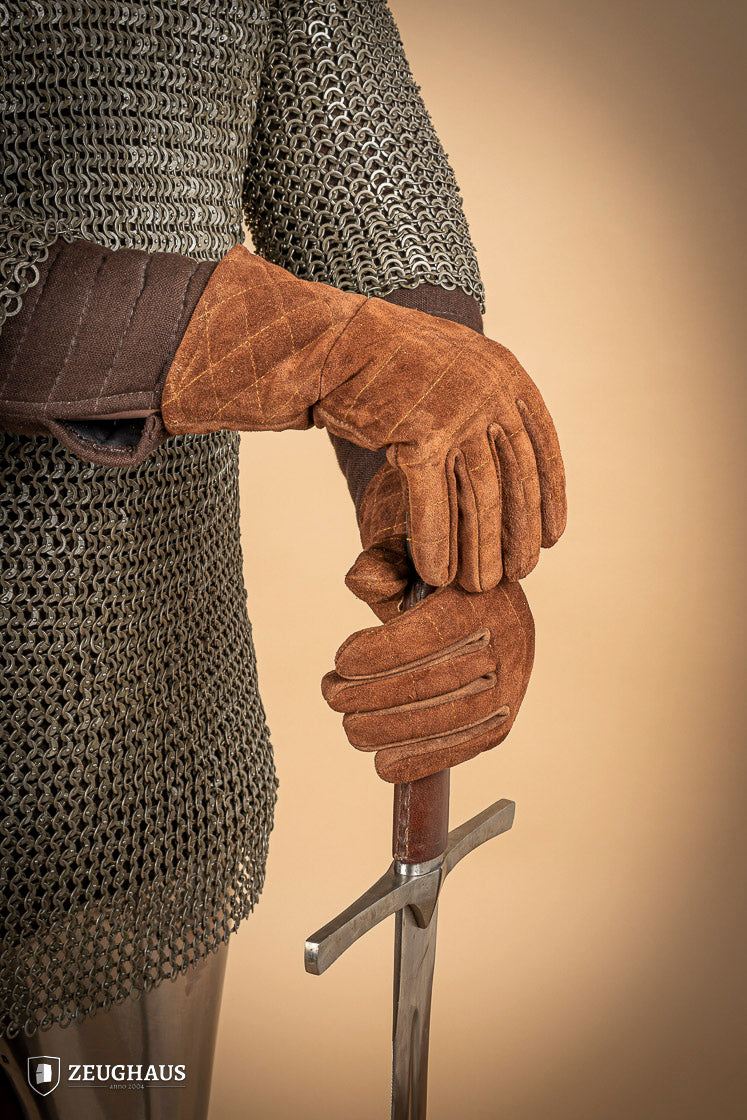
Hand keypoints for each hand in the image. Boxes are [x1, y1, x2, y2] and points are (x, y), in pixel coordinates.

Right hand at [163, 245, 565, 590]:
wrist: (336, 342)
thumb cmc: (390, 361)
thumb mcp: (454, 367)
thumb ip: (484, 401)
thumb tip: (506, 447)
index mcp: (507, 375)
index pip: (543, 449)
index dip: (549, 498)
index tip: (551, 538)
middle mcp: (490, 392)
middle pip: (514, 481)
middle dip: (517, 534)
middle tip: (518, 574)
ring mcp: (457, 413)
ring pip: (478, 499)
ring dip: (480, 551)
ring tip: (479, 586)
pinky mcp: (420, 435)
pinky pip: (434, 504)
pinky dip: (436, 544)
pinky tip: (435, 574)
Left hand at [321, 464, 534, 782]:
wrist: (476, 596)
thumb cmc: (430, 577)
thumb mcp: (407, 555)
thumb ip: (381, 565)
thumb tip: (360, 581)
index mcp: (485, 595)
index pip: (431, 633)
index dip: (381, 653)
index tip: (340, 662)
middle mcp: (509, 641)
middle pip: (435, 682)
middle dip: (372, 695)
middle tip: (331, 694)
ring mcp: (511, 685)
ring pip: (447, 720)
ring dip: (389, 730)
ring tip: (349, 726)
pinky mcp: (502, 720)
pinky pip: (463, 747)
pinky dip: (421, 761)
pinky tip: (383, 765)